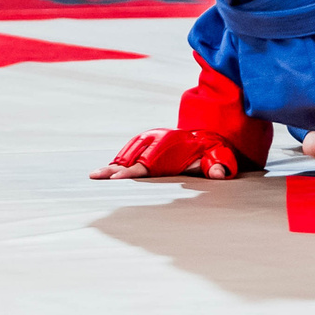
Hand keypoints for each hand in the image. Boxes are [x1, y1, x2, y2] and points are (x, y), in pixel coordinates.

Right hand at [91, 128, 244, 179]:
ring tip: (96, 175)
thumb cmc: (209, 151)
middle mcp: (155, 138)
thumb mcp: (217, 158)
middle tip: (95, 176)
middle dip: (113, 168)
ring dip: (112, 164)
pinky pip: (128, 150)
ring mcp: (148, 137)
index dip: (131, 172)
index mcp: (169, 145)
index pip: (146, 163)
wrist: (205, 135)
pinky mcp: (145, 140)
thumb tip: (218, 173)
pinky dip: (117, 160)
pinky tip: (108, 170)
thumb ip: (217, 165)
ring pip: (127, 153)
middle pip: (130, 157)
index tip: (117, 179)